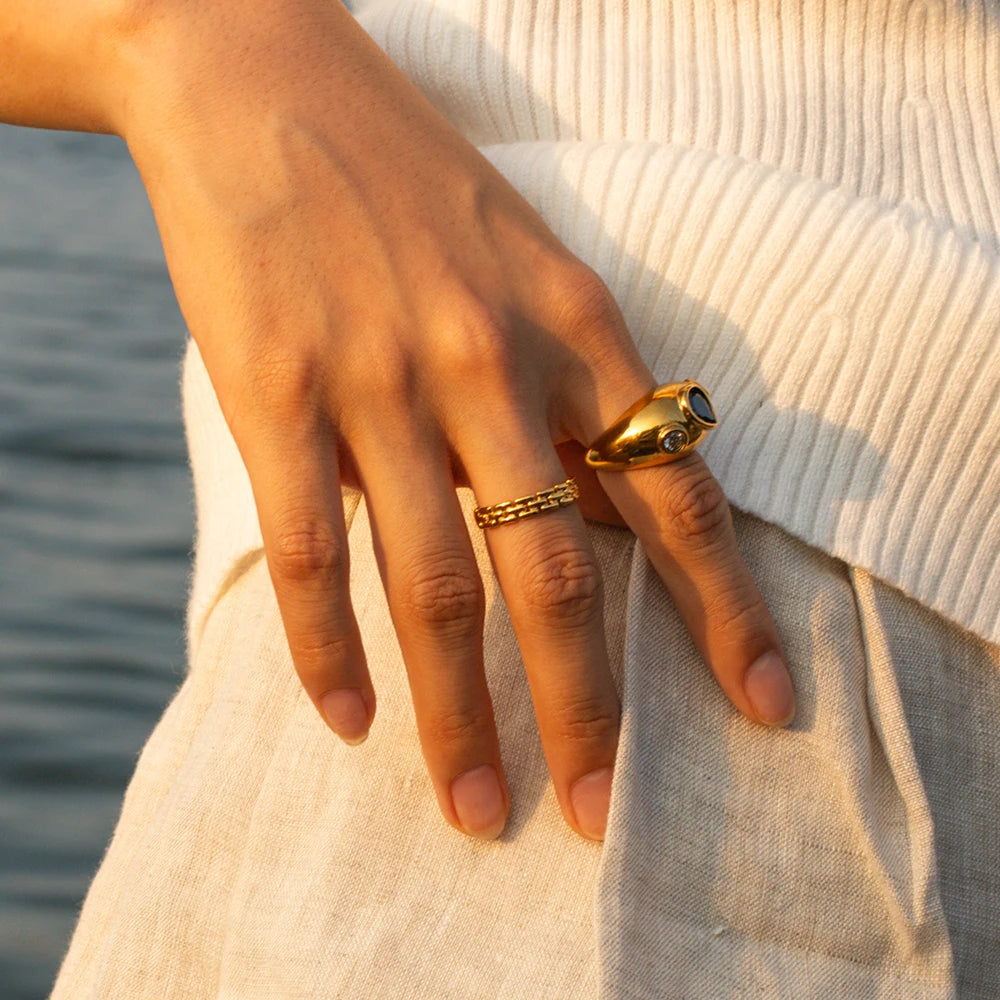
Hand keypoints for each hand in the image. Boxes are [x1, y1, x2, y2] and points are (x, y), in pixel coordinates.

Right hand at [114, 0, 793, 839]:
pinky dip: (327, 650)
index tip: (765, 707)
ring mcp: (377, 380)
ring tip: (476, 805)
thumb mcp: (525, 256)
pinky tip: (345, 720)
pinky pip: (309, 550)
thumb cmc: (404, 173)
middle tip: (600, 814)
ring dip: (457, 713)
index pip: (674, 495)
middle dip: (588, 709)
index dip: (727, 611)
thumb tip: (595, 509)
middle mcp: (488, 364)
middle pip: (558, 575)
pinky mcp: (273, 390)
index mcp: (570, 325)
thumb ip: (562, 384)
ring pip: (434, 587)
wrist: (258, 74)